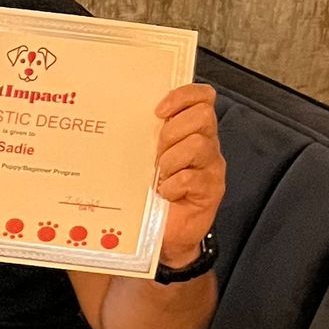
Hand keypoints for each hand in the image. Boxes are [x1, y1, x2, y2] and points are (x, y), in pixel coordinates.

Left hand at [154, 84, 223, 266]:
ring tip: (159, 175)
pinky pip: (192, 178)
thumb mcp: (145, 158)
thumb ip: (143, 136)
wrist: (165, 232)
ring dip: (171, 159)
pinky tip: (164, 193)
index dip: (183, 96)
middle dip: (173, 130)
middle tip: (156, 153)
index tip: (159, 110)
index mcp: (190, 131)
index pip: (201, 97)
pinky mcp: (211, 190)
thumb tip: (118, 116)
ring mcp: (210, 167)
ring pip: (198, 144)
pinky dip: (173, 186)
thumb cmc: (152, 191)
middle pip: (202, 115)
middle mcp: (205, 144)